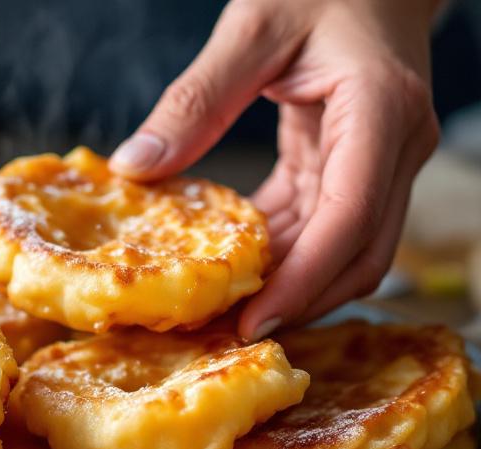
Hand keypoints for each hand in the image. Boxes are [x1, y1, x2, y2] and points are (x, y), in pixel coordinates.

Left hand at [109, 0, 440, 338]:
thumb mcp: (252, 27)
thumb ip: (194, 99)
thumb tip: (133, 167)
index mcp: (380, 112)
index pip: (348, 220)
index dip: (301, 281)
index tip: (250, 323)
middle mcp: (394, 146)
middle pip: (358, 254)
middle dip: (295, 302)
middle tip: (223, 338)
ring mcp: (383, 158)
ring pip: (344, 249)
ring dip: (286, 285)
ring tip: (218, 316)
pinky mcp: (357, 162)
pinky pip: (322, 223)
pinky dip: (282, 252)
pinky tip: (232, 272)